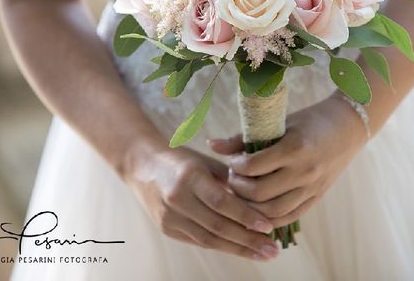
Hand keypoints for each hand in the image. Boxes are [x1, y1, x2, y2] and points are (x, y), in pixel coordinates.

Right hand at [122, 137, 280, 260]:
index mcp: (190, 176)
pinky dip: (222, 245)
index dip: (246, 216)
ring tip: (263, 253)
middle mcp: (177, 198)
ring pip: (209, 239)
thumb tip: (261, 198)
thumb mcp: (207, 161)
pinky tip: (242, 249)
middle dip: (247, 240)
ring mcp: (169, 216)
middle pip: (217, 226)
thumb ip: (231, 179)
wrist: (142, 165)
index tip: (268, 226)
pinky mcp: (167, 229)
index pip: (221, 201)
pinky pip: (199, 241)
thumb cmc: (181, 159)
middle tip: (272, 249)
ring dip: (239, 249)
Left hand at [208, 93, 367, 227]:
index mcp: (294, 147)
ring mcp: (312, 187)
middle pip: (260, 193)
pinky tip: (257, 209)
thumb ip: (244, 137)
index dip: (236, 167)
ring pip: (272, 212)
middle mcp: (304, 171)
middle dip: (238, 189)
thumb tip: (212, 145)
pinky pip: (289, 217)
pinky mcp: (317, 198)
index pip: (254, 167)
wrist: (349, 127)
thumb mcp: (279, 123)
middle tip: (233, 179)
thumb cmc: (310, 120)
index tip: (231, 162)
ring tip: (243, 193)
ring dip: (251, 206)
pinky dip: (269, 218)